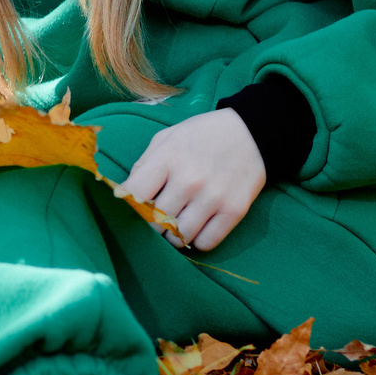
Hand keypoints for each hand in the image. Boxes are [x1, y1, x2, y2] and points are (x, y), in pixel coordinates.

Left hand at [118, 108, 265, 252]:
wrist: (252, 132)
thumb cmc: (201, 136)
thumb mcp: (166, 138)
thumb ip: (143, 165)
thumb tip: (123, 195)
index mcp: (168, 158)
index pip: (134, 196)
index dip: (128, 207)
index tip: (132, 208)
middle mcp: (189, 180)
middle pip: (155, 222)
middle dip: (152, 223)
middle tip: (156, 218)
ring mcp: (213, 197)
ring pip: (179, 237)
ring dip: (174, 235)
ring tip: (176, 223)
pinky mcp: (234, 210)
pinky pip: (206, 243)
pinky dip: (198, 239)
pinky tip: (197, 226)